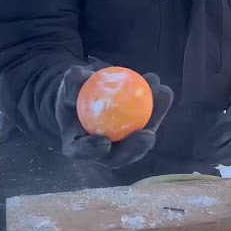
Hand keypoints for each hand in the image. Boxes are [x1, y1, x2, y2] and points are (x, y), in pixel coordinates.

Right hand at [55, 64, 173, 167]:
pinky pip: (149, 123)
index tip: (103, 142)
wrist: (86, 96)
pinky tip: (163, 91)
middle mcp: (102, 151)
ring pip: (140, 142)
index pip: (82, 152)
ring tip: (160, 103)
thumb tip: (80, 74)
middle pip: (119, 156)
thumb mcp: (67, 87)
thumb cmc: (72, 93)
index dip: (92, 150)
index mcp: (77, 144)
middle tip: (147, 135)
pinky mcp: (138, 133)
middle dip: (134, 149)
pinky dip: (157, 108)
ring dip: (153, 122)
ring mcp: (122, 145)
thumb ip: (72, 82)